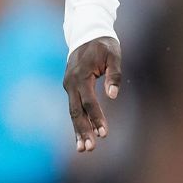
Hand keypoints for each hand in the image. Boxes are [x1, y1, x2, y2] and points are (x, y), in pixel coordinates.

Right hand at [63, 36, 121, 151]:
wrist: (86, 33)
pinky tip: (81, 138)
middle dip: (83, 131)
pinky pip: (74, 108)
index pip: (89, 102)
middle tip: (90, 149)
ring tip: (83, 150)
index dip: (97, 118)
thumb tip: (113, 95)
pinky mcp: (71, 89)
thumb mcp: (113, 55)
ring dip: (78, 131)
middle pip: (76, 112)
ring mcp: (68, 86)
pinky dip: (77, 123)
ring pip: (73, 112)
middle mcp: (71, 83)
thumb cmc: (103, 44)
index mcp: (81, 75)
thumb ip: (114, 74)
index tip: (104, 133)